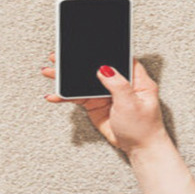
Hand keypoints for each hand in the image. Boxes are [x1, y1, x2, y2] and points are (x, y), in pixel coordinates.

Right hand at [41, 53, 169, 154]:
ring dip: (67, 77)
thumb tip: (104, 68)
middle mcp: (120, 83)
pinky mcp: (96, 104)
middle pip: (96, 67)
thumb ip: (118, 84)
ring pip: (84, 81)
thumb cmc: (144, 128)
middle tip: (60, 57)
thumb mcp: (132, 104)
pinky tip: (55, 95)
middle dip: (78, 62)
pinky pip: (78, 97)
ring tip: (51, 72)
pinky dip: (66, 96)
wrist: (138, 149)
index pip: (119, 58)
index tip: (87, 44)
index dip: (104, 50)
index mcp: (135, 79)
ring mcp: (106, 94)